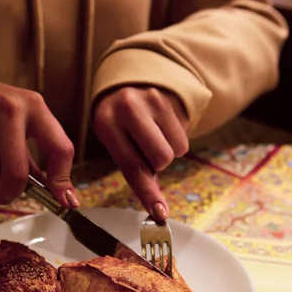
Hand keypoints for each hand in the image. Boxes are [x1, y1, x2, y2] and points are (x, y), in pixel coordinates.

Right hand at [0, 79, 78, 206]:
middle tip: (5, 193)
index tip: (65, 201)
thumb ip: (39, 161)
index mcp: (36, 108)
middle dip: (10, 192)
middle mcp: (10, 111)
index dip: (62, 181)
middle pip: (17, 174)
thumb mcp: (25, 124)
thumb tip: (61, 196)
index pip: (60, 149)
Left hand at [92, 86, 188, 219]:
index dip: (147, 192)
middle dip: (158, 165)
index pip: (131, 165)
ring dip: (167, 152)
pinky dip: (175, 140)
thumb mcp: (113, 136)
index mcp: (107, 122)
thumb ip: (131, 163)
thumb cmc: (118, 119)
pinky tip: (161, 127)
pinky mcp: (173, 99)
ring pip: (177, 150)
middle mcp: (130, 108)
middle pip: (161, 159)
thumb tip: (156, 201)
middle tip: (146, 152)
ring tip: (153, 136)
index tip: (160, 213)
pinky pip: (185, 137)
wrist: (131, 79)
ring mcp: (155, 101)